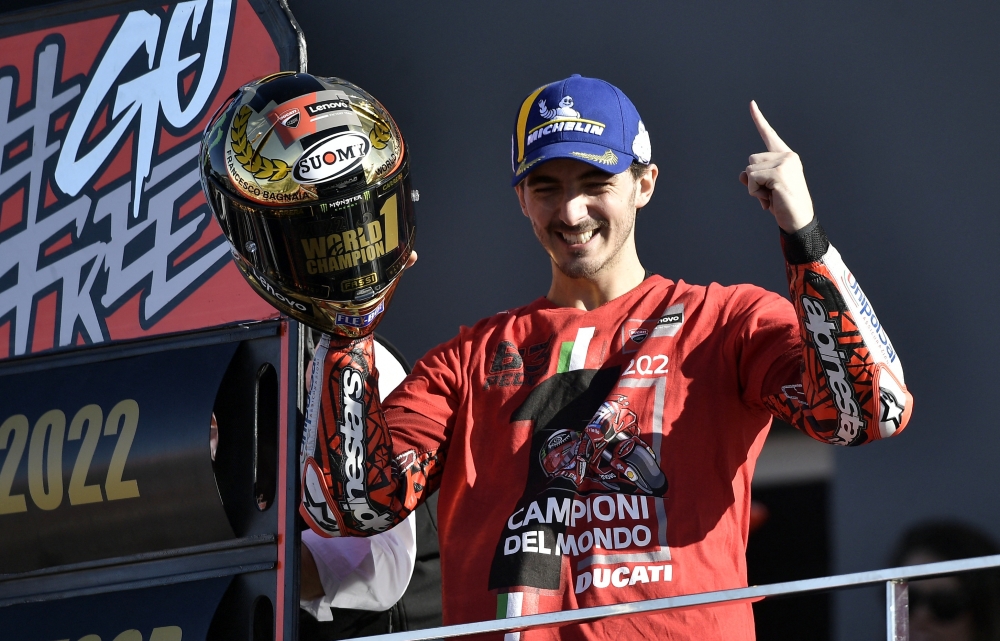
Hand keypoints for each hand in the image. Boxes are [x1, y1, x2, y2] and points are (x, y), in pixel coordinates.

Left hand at [739, 101, 814, 232]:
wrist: (798, 220)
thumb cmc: (783, 204)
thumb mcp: (766, 188)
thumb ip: (754, 177)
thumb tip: (744, 175)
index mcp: (786, 156)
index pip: (769, 135)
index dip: (758, 119)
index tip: (751, 103)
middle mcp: (787, 156)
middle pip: (751, 160)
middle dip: (754, 180)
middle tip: (770, 193)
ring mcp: (784, 164)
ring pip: (749, 170)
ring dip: (754, 188)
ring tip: (771, 197)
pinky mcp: (779, 174)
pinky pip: (752, 180)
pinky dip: (755, 193)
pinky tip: (770, 200)